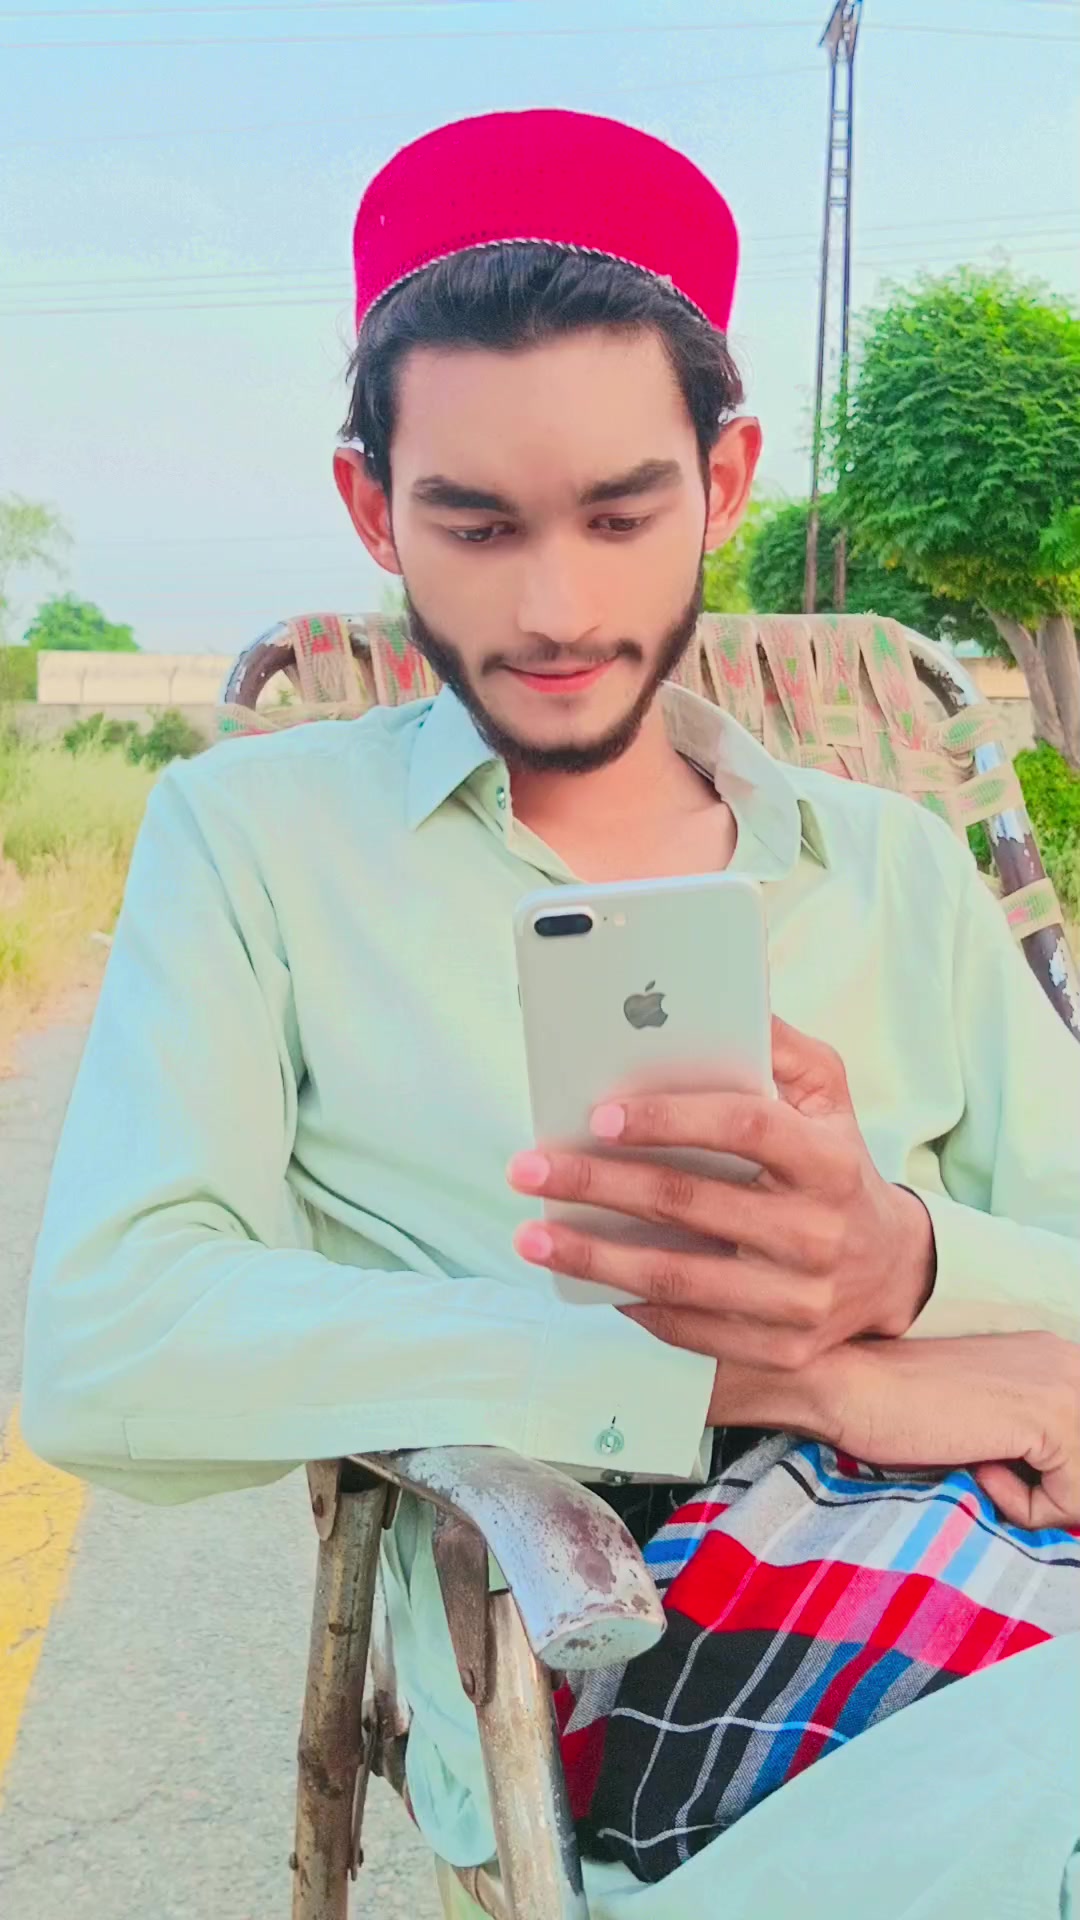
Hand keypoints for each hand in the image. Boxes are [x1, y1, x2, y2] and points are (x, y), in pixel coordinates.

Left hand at [507, 1015, 935, 1369]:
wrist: (890, 1268)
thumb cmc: (836, 1165)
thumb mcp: (828, 1096)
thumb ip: (780, 1047)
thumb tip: (711, 1002)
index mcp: (828, 1161)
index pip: (744, 1128)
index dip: (670, 1119)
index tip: (598, 1114)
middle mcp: (817, 1233)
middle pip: (689, 1204)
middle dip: (597, 1183)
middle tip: (527, 1167)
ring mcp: (799, 1299)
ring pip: (677, 1277)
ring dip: (593, 1255)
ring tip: (531, 1234)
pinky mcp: (781, 1349)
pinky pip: (689, 1327)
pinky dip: (631, 1301)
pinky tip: (585, 1276)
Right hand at [791, 1331, 1079, 1530]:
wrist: (849, 1388)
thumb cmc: (898, 1411)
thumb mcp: (984, 1422)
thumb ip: (1027, 1441)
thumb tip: (1058, 1493)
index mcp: (1054, 1359)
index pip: (1079, 1454)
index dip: (1046, 1484)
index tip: (992, 1465)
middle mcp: (1069, 1361)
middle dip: (1048, 1494)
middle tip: (988, 1473)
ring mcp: (1065, 1384)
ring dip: (1034, 1501)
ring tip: (980, 1467)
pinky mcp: (1050, 1415)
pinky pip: (1069, 1499)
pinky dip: (1023, 1506)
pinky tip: (977, 1466)